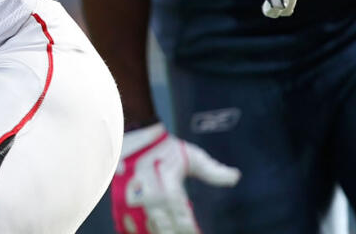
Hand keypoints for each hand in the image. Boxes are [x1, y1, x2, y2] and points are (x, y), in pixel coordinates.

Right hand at [112, 123, 240, 233]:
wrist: (133, 133)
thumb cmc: (165, 147)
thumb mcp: (192, 155)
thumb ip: (213, 170)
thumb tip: (236, 177)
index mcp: (167, 178)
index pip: (179, 210)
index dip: (188, 227)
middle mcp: (149, 189)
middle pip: (162, 223)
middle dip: (172, 233)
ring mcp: (131, 195)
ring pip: (144, 225)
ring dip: (155, 232)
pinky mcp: (119, 197)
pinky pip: (125, 221)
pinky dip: (134, 231)